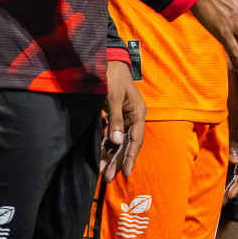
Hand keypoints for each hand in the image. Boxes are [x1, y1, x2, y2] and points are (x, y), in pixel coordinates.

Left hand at [101, 60, 145, 181]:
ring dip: (110, 156)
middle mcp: (132, 117)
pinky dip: (105, 146)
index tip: (125, 172)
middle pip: (126, 143)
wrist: (106, 60)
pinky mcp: (114, 115)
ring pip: (118, 141)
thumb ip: (115, 120)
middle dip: (117, 161)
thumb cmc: (112, 76)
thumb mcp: (112, 97)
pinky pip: (111, 135)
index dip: (130, 157)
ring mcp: (123, 117)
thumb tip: (116, 142)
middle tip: (109, 178)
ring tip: (102, 172)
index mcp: (137, 112)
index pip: (135, 139)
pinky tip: (100, 157)